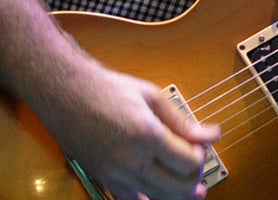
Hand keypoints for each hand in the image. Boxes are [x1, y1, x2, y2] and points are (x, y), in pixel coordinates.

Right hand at [31, 57, 220, 199]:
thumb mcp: (150, 96)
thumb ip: (182, 121)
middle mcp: (131, 159)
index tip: (199, 147)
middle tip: (197, 171)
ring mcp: (115, 173)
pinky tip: (156, 195)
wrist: (65, 93)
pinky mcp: (103, 178)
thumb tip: (212, 134)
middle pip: (176, 187)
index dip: (200, 157)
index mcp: (147, 134)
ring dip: (177, 196)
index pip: (188, 162)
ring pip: (156, 198)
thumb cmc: (107, 88)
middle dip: (193, 181)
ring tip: (190, 192)